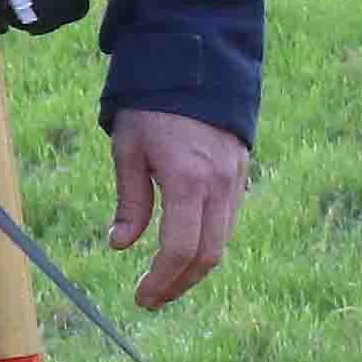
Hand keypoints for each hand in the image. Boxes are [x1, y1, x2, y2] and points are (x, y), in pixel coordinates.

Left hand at [106, 107, 249, 310]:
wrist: (195, 63)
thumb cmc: (152, 105)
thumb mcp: (129, 150)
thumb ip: (131, 201)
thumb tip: (120, 245)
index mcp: (188, 180)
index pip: (180, 249)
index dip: (161, 280)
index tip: (142, 298)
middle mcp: (219, 185)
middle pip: (208, 255)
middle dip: (180, 283)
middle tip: (152, 299)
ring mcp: (236, 180)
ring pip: (222, 242)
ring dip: (194, 268)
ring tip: (166, 280)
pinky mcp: (241, 173)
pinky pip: (228, 221)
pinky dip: (207, 243)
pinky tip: (184, 248)